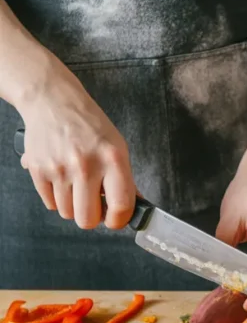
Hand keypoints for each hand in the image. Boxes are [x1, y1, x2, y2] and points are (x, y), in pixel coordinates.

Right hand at [19, 63, 135, 229]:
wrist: (53, 101)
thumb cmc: (89, 124)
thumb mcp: (117, 146)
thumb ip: (124, 178)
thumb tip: (131, 208)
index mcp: (113, 158)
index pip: (120, 205)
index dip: (118, 220)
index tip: (115, 219)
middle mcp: (86, 165)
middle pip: (87, 220)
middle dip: (92, 217)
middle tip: (94, 203)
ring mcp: (59, 168)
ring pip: (67, 213)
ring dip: (73, 205)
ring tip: (76, 185)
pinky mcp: (38, 170)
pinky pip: (50, 203)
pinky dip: (57, 197)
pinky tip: (62, 178)